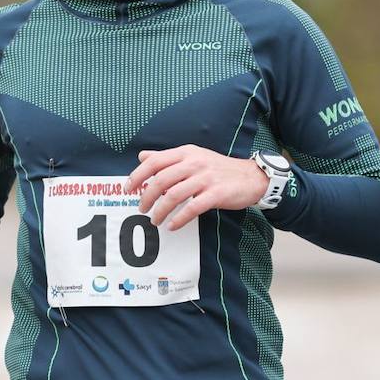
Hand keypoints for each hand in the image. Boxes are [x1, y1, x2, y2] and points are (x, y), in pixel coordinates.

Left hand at [124, 145, 268, 230]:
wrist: (251, 177)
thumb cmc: (218, 169)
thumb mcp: (193, 156)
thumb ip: (167, 158)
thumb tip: (142, 156)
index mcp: (186, 153)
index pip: (155, 161)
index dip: (138, 175)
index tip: (128, 189)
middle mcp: (194, 163)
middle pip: (161, 180)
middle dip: (147, 197)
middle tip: (141, 209)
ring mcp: (205, 178)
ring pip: (173, 196)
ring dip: (160, 211)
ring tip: (155, 220)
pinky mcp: (216, 194)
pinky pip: (192, 208)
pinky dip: (179, 219)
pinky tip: (172, 226)